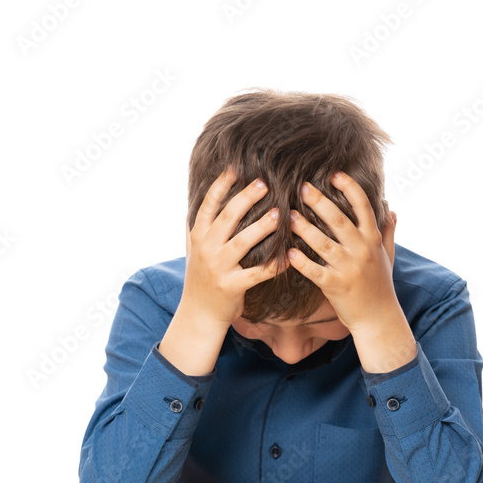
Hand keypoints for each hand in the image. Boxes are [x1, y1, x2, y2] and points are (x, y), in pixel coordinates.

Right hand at [182, 166, 283, 328]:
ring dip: (262, 227)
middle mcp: (206, 249)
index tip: (236, 168)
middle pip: (227, 218)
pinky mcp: (231, 286)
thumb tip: (198, 202)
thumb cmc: (201, 279)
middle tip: (264, 183)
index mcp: (198, 237)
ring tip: (280, 214)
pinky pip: (256, 274)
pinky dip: (273, 266)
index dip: (221, 185)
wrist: (199, 314)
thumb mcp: (193, 251)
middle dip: (246, 198)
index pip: (209, 205)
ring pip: (242, 242)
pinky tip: (289, 258)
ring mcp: (218, 268)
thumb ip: (197, 228)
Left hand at [286, 171, 398, 333]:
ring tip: (288, 216)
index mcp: (372, 239)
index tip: (335, 173)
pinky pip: (315, 272)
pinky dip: (302, 263)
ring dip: (304, 229)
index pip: (363, 207)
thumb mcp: (388, 255)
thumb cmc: (380, 285)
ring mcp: (349, 269)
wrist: (379, 318)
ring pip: (324, 244)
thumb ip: (387, 231)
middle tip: (302, 187)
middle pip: (339, 220)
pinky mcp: (336, 286)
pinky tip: (288, 253)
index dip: (350, 188)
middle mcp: (362, 250)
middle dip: (320, 202)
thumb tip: (391, 208)